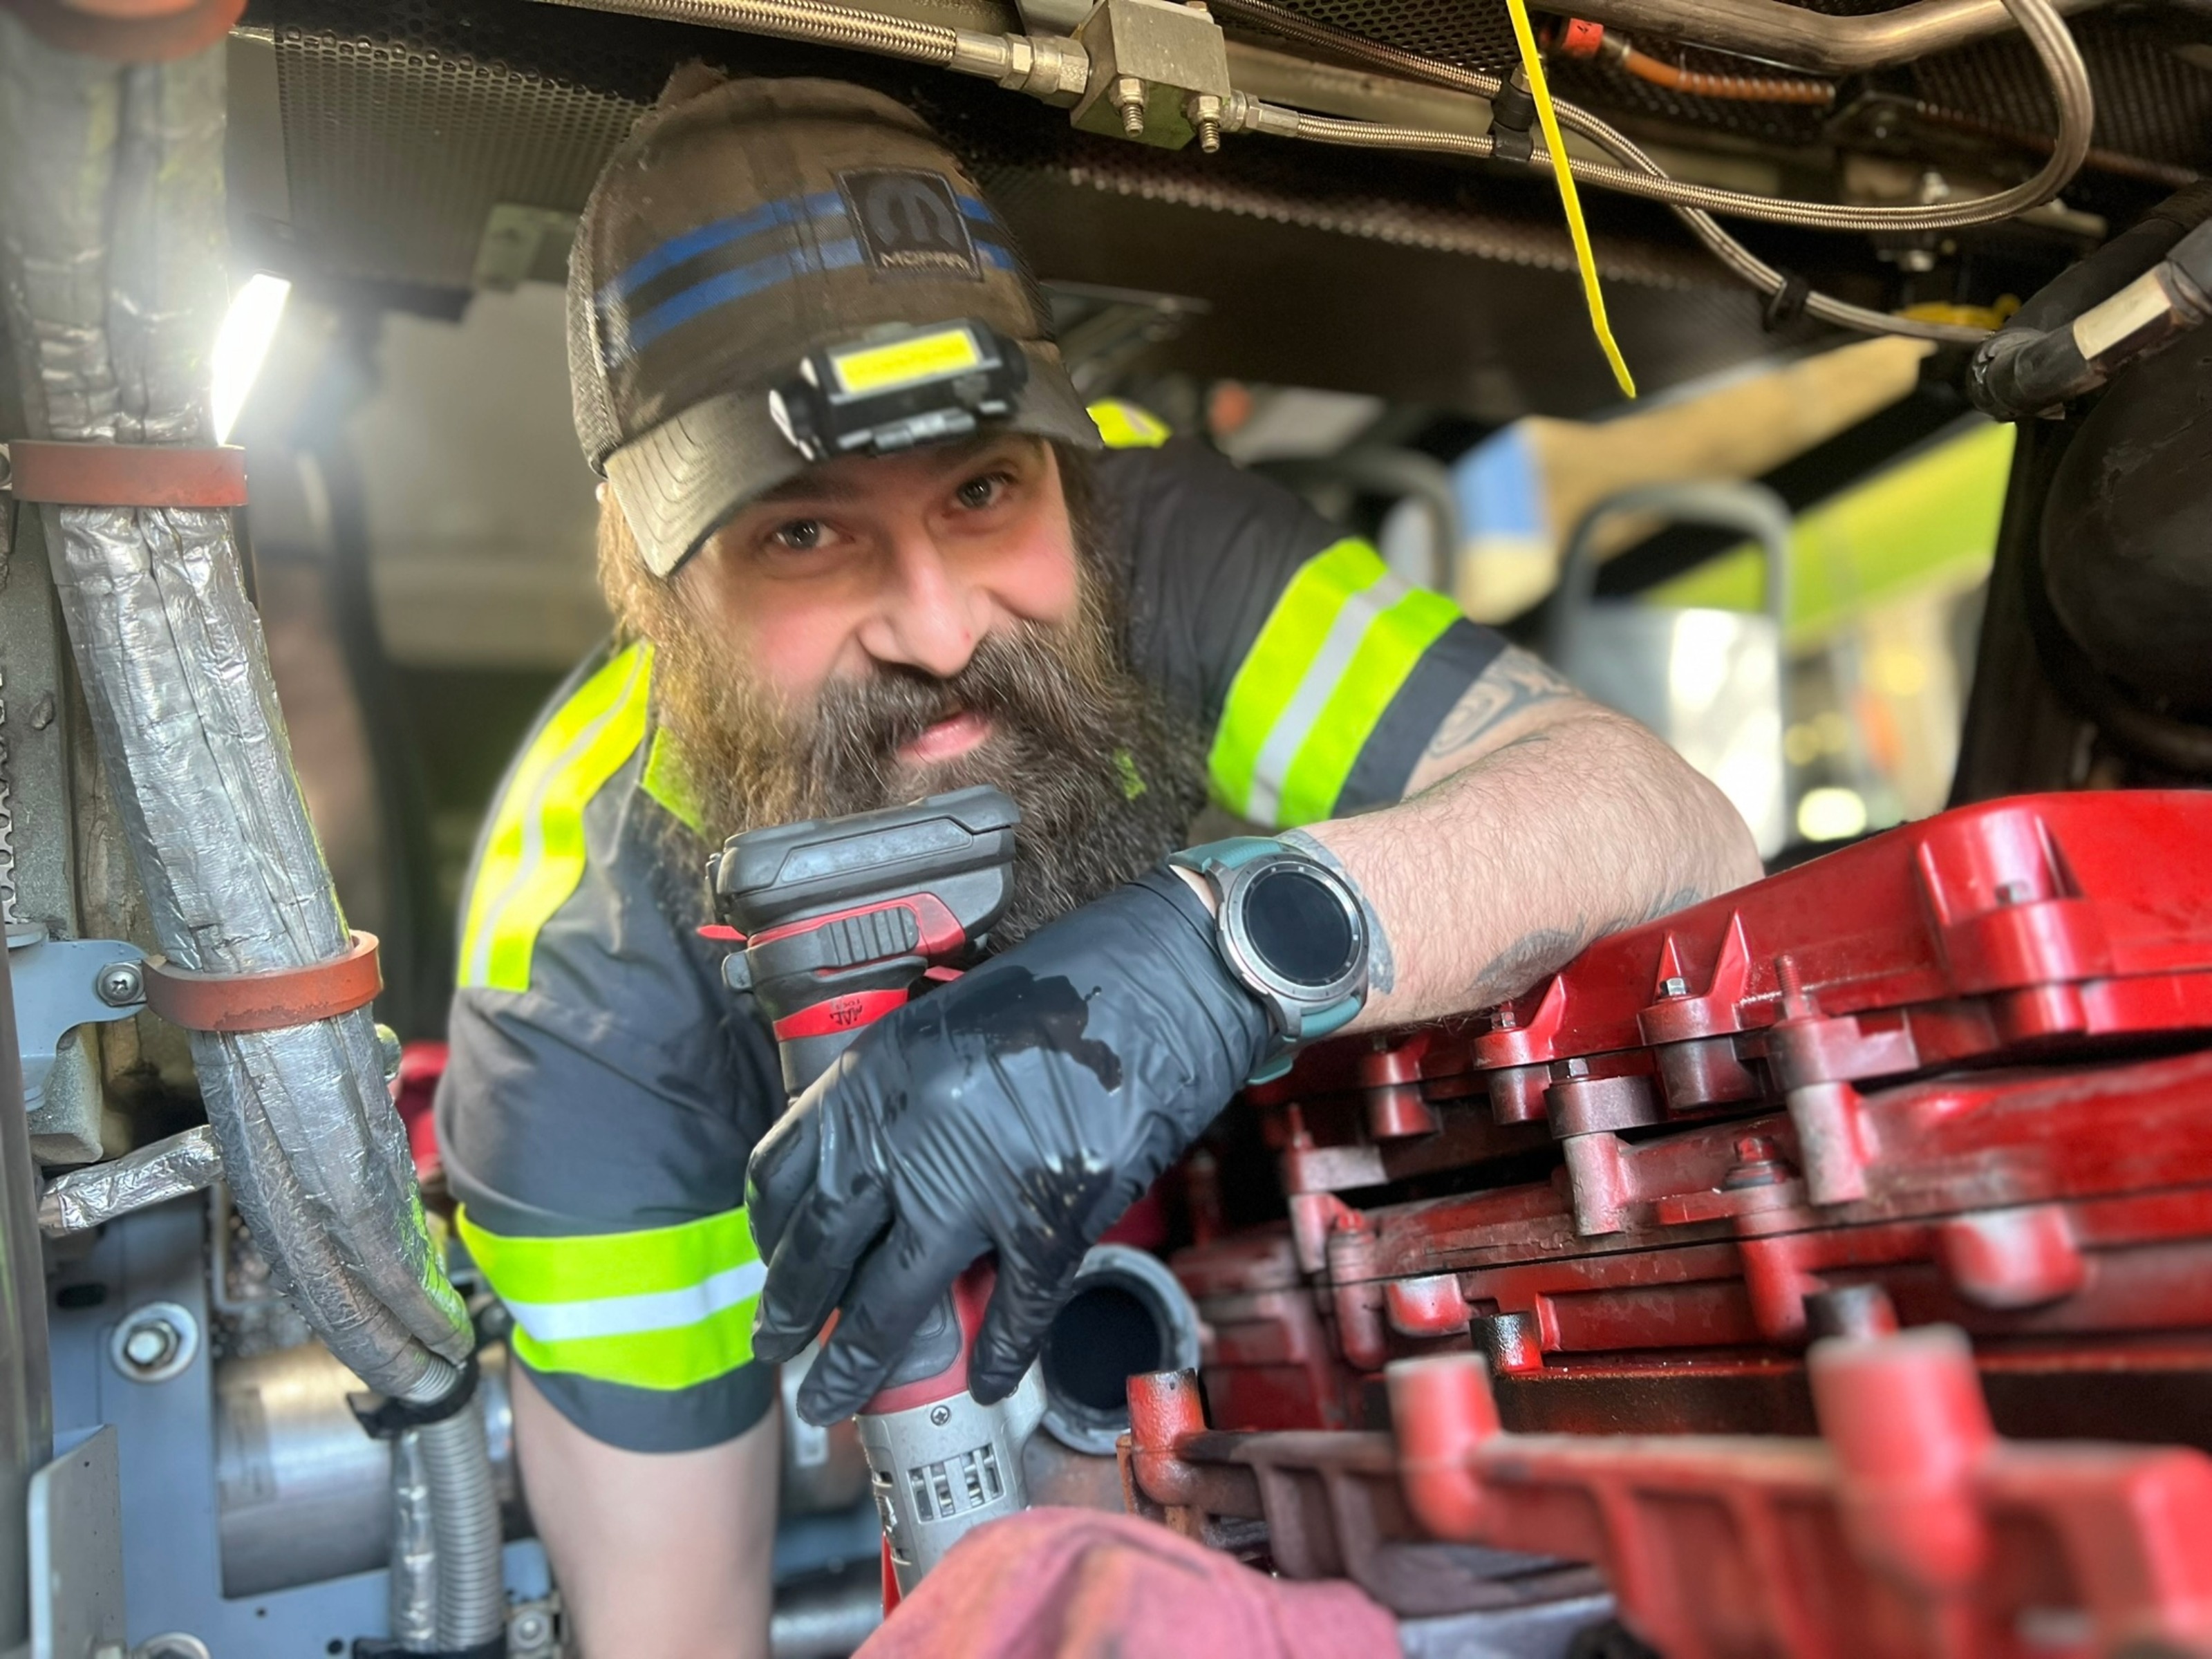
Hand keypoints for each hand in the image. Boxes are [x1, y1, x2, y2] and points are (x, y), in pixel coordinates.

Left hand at [746, 870, 1270, 1424]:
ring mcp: (979, 1181)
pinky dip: (997, 1354)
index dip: (771, 1227)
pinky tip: (987, 1384)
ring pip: (895, 1301)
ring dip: (858, 1364)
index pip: (787, 1168)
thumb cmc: (1071, 987)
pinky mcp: (1052, 1216)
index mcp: (879, 1073)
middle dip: (791, 1312)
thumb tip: (876, 1175)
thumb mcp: (951, 1026)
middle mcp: (912, 1131)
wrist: (1172, 976)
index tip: (772, 1258)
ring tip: (834, 1404)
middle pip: (825, 1248)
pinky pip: (1012, 1309)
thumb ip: (904, 1098)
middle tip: (772, 1351)